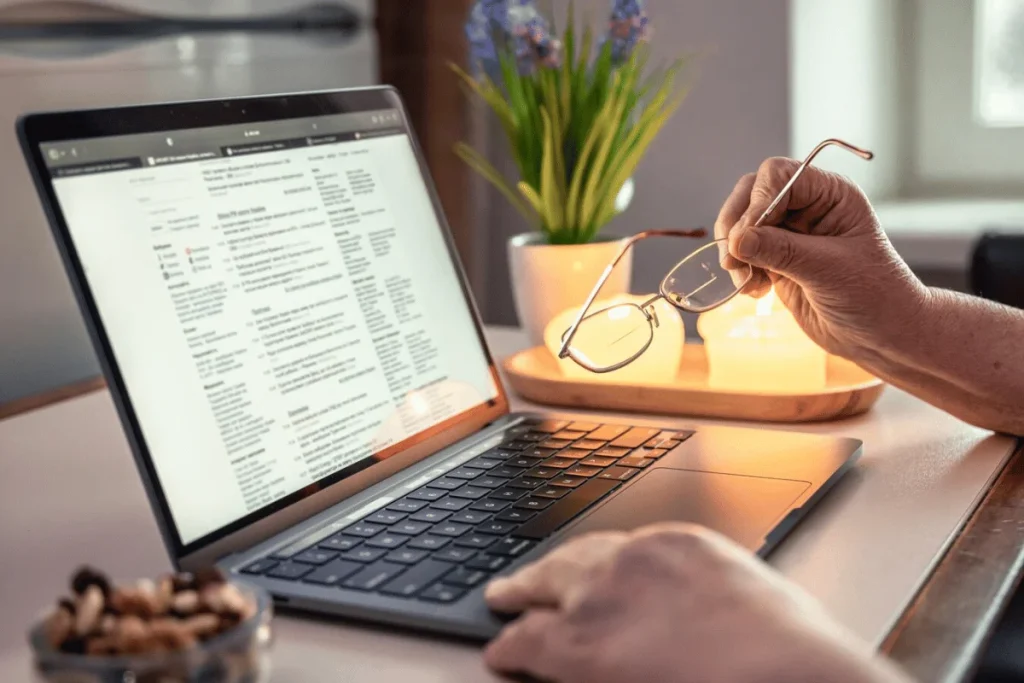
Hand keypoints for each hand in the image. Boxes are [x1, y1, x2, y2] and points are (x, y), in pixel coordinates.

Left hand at [484, 524, 910, 682]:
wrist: (787, 675)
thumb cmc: (789, 654)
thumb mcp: (746, 598)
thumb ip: (702, 596)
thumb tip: (692, 619)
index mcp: (677, 547)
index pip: (619, 549)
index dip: (596, 563)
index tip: (590, 569)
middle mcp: (631, 561)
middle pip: (574, 558)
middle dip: (549, 569)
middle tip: (525, 578)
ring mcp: (601, 597)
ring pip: (546, 589)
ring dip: (522, 595)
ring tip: (504, 600)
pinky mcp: (578, 644)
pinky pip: (530, 641)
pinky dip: (512, 645)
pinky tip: (502, 652)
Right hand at [715, 158, 927, 359]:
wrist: (881, 335)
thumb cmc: (874, 295)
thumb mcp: (829, 270)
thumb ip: (781, 251)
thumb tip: (736, 241)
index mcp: (830, 194)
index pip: (778, 176)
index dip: (756, 201)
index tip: (744, 236)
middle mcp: (807, 207)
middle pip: (751, 194)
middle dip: (736, 225)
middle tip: (732, 258)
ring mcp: (789, 234)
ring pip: (741, 225)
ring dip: (735, 252)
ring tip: (747, 281)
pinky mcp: (776, 260)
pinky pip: (743, 254)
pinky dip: (740, 270)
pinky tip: (755, 290)